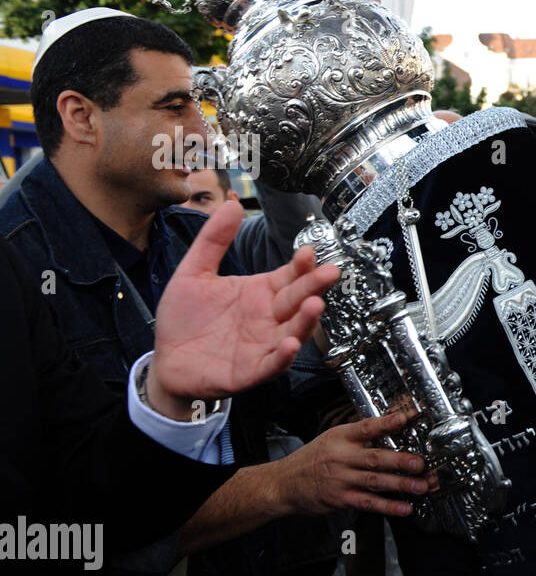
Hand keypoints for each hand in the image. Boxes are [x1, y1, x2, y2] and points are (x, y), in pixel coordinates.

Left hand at [150, 200, 339, 415]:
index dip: (300, 265)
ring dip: (306, 321)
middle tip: (329, 272)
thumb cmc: (183, 319)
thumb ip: (213, 240)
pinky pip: (272, 365)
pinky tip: (289, 345)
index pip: (288, 276)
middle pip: (297, 300)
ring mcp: (262, 345)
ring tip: (315, 305)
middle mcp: (267, 318)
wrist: (165, 361)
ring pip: (293, 332)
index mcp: (259, 293)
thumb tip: (233, 203)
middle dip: (314, 286)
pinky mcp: (251, 371)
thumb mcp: (193, 273)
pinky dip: (283, 357)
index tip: (307, 252)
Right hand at [273, 413, 432, 516]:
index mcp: (340, 438)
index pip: (365, 427)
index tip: (404, 419)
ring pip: (374, 482)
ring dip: (400, 485)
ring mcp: (341, 480)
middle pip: (374, 458)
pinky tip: (404, 508)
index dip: (385, 423)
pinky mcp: (341, 499)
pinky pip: (368, 503)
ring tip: (421, 486)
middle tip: (420, 463)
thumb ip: (359, 434)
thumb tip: (392, 426)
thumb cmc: (312, 459)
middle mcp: (341, 458)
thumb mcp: (332, 438)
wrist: (283, 484)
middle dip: (400, 460)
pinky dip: (387, 507)